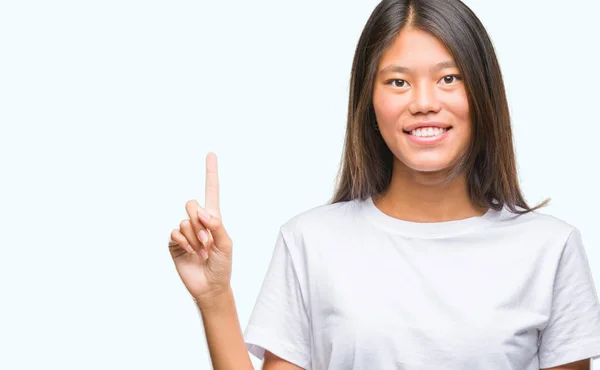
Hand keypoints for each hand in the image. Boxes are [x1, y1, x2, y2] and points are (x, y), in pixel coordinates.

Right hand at [168, 152, 232, 304]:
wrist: (210, 286)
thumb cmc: (222, 265)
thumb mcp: (226, 245)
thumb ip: (217, 226)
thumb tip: (203, 212)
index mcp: (214, 218)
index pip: (211, 191)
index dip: (210, 172)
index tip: (211, 154)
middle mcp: (198, 222)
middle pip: (191, 203)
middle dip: (200, 222)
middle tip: (208, 241)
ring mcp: (185, 232)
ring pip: (184, 221)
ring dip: (195, 238)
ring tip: (202, 252)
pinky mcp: (174, 243)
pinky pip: (175, 233)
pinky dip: (184, 242)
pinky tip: (190, 253)